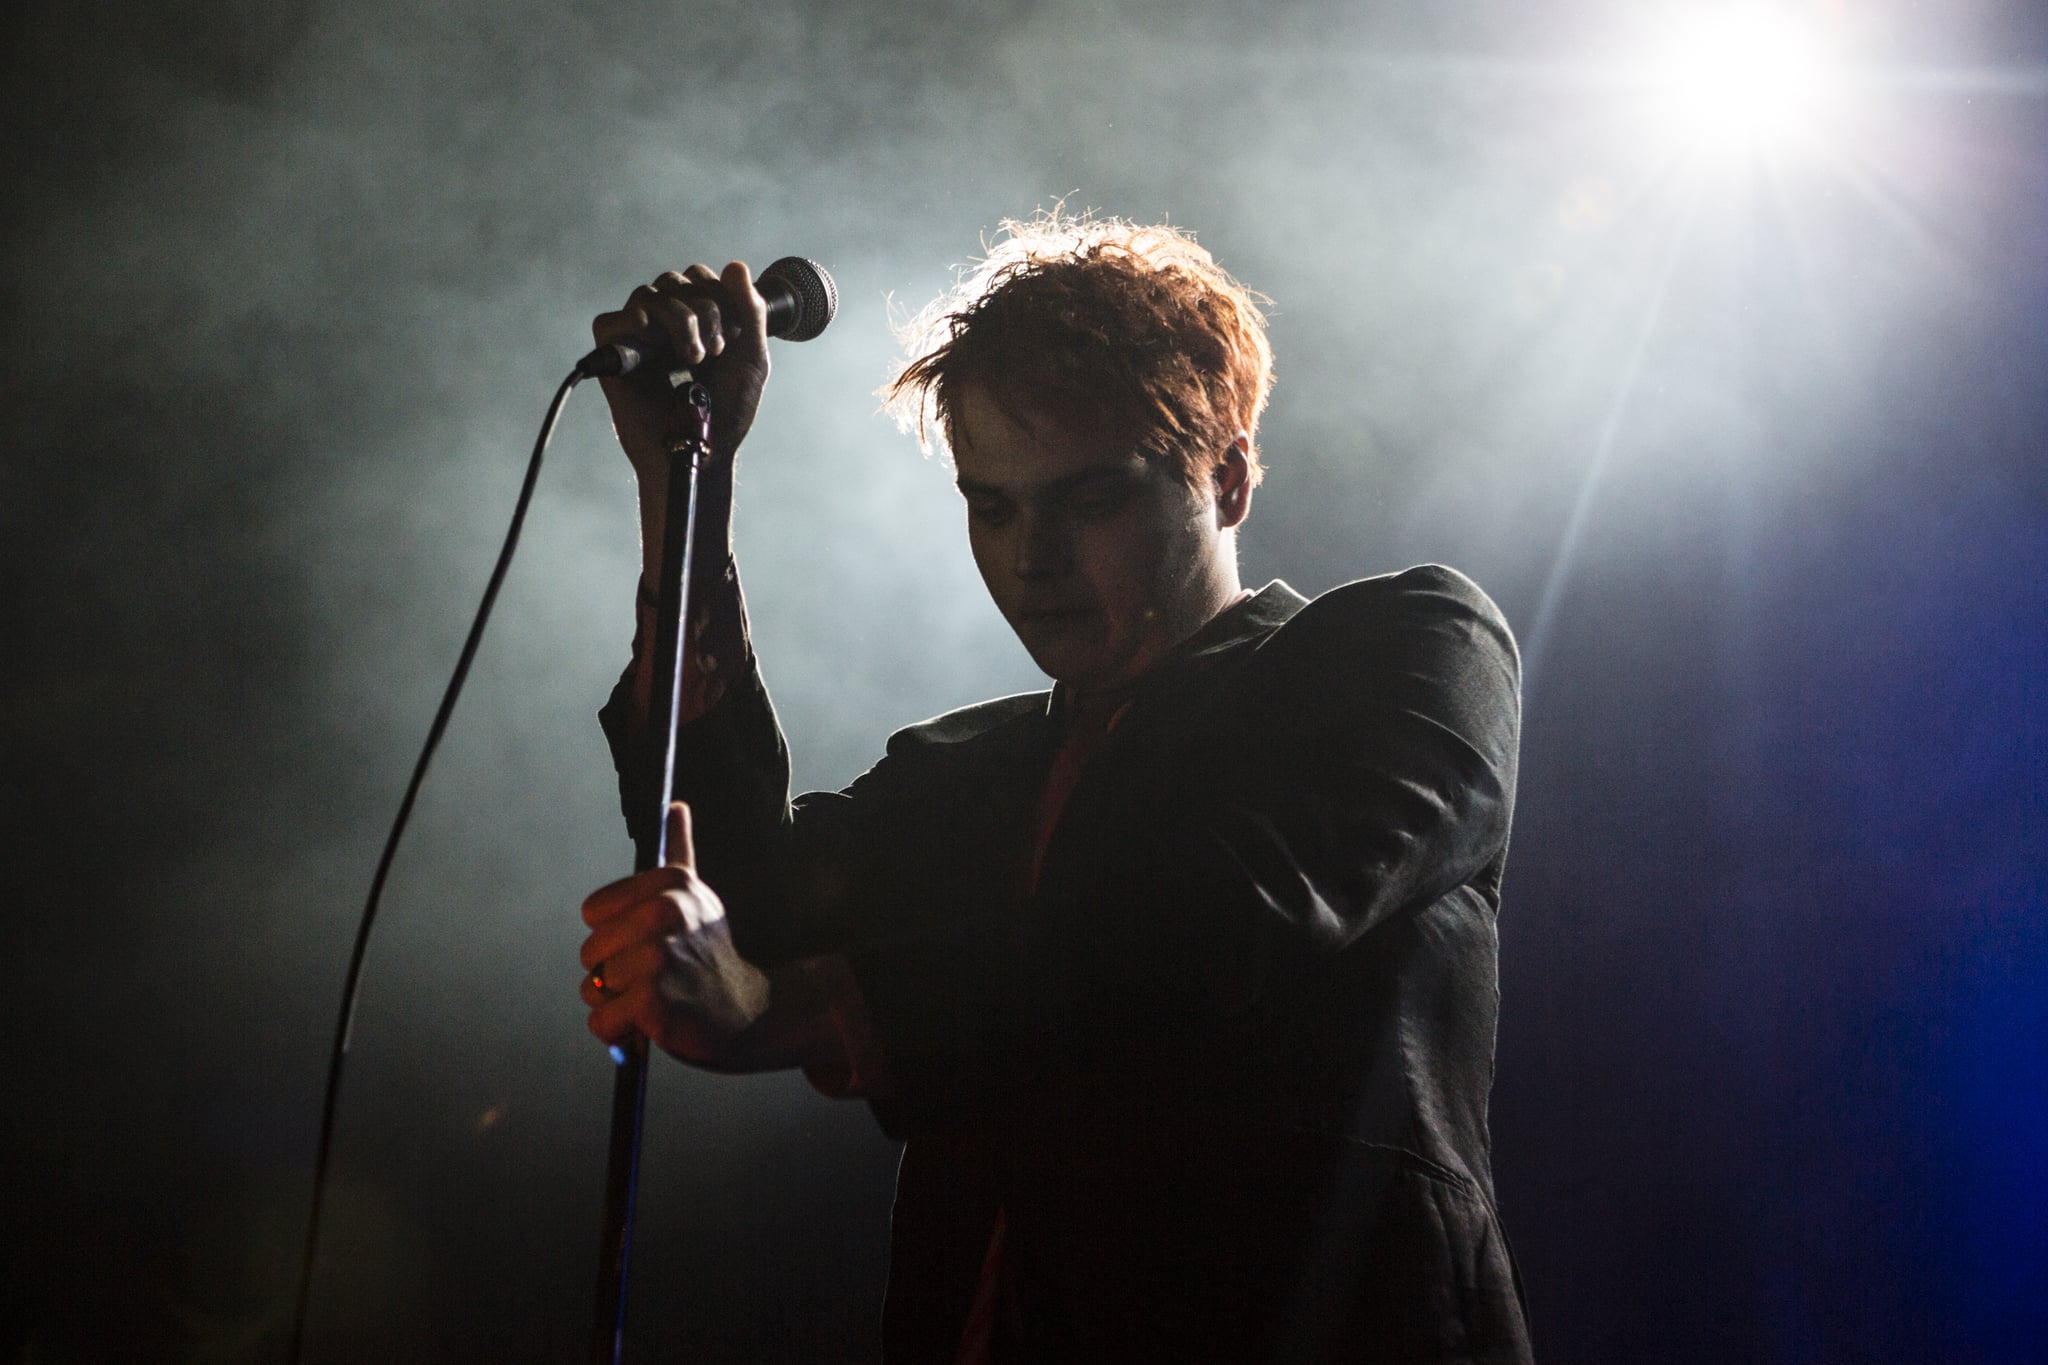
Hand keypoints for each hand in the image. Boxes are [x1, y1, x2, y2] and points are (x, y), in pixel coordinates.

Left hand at [580, 802, 770, 1065]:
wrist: (750, 1013)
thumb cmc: (711, 955)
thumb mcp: (698, 897)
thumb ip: (680, 849)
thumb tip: (676, 805)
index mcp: (671, 883)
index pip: (593, 912)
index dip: (615, 934)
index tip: (649, 942)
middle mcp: (666, 913)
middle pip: (590, 952)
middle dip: (613, 974)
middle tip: (656, 979)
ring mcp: (659, 958)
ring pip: (593, 989)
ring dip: (616, 1005)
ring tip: (656, 1001)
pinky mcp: (653, 1002)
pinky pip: (601, 1021)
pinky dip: (619, 1032)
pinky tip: (650, 1025)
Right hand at [590, 260, 771, 475]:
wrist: (703, 452)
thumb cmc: (726, 414)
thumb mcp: (751, 359)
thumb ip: (750, 311)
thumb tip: (736, 265)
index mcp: (697, 322)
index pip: (699, 277)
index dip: (719, 293)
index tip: (734, 334)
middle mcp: (665, 326)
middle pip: (675, 280)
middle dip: (704, 308)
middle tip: (716, 350)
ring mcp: (639, 340)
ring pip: (649, 294)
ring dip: (681, 318)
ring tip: (695, 357)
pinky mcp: (615, 358)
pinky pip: (611, 320)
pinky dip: (633, 324)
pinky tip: (657, 344)